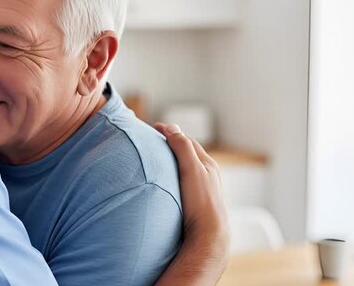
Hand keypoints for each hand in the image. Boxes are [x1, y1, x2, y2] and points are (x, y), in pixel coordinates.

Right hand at [154, 123, 228, 285]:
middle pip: (188, 153)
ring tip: (157, 158)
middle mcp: (207, 175)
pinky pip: (183, 182)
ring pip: (186, 168)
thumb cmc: (200, 202)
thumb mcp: (191, 169)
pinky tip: (164, 182)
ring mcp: (202, 189)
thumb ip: (182, 148)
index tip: (155, 127)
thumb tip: (172, 128)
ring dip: (173, 160)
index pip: (187, 141)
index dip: (171, 132)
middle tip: (155, 139)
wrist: (208, 235)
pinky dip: (172, 175)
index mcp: (207, 164)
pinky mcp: (195, 203)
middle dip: (172, 143)